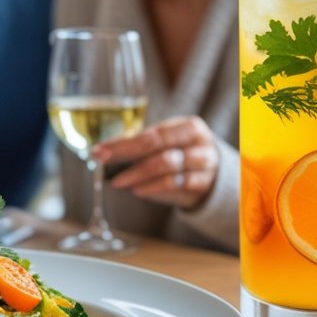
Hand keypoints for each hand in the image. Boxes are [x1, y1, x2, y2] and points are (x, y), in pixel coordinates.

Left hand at [92, 116, 219, 210]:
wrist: (216, 178)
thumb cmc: (183, 157)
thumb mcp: (166, 146)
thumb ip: (140, 146)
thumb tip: (104, 152)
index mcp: (187, 126)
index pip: (151, 132)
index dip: (123, 142)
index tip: (100, 150)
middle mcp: (198, 141)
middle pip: (158, 145)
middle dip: (126, 154)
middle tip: (103, 163)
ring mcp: (203, 162)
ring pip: (167, 164)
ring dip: (138, 173)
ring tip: (118, 180)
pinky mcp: (203, 183)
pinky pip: (176, 184)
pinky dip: (154, 187)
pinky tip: (138, 190)